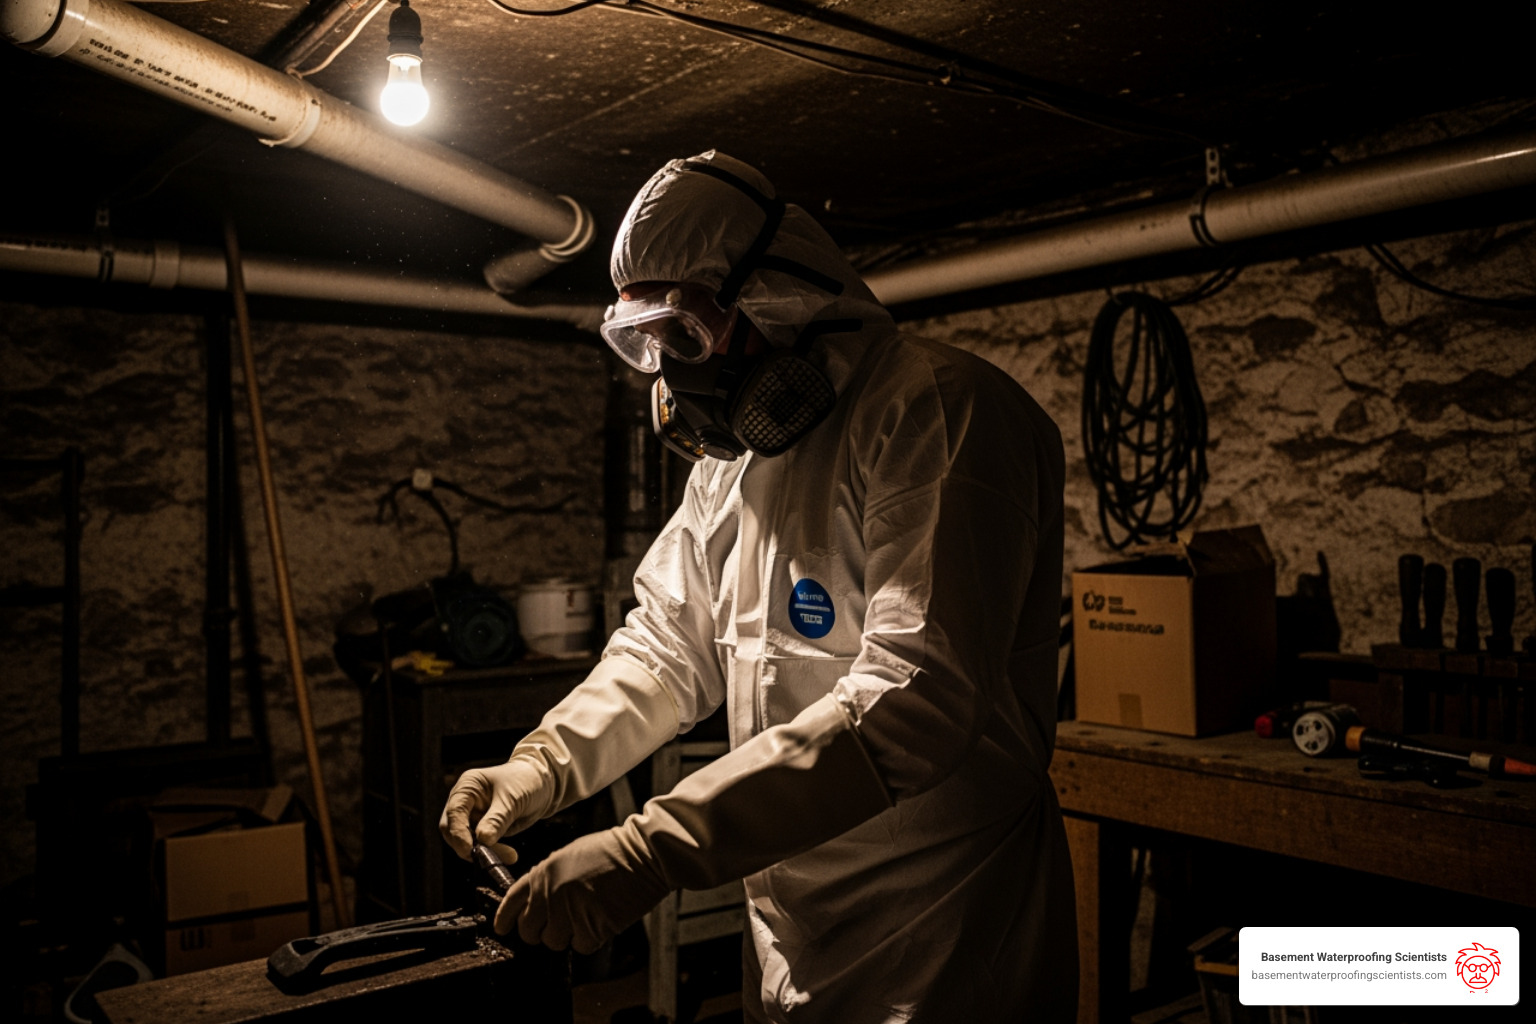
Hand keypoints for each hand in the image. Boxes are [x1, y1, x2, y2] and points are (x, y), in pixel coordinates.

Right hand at [439, 757, 553, 859]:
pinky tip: (509, 855)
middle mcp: (464, 801)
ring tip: (509, 855)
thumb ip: (498, 819)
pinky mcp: (480, 829)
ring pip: (465, 841)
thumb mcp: (513, 799)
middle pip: (452, 829)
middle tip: (489, 858)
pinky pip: (479, 846)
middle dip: (468, 846)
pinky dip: (491, 853)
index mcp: (467, 786)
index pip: (454, 812)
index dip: (459, 833)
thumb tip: (483, 840)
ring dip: (483, 853)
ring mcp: (470, 816)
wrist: (542, 785)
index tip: (469, 850)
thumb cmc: (526, 782)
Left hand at [495, 826, 671, 954]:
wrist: (643, 854)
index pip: (511, 902)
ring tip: (585, 917)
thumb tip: (538, 901)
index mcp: (543, 873)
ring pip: (554, 941)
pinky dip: (590, 939)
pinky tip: (600, 921)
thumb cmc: (611, 851)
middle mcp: (551, 894)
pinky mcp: (592, 927)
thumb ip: (549, 877)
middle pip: (529, 931)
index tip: (503, 928)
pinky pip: (580, 946)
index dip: (504, 919)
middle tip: (555, 926)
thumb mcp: (570, 855)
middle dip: (539, 932)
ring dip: (567, 935)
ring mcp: (570, 912)